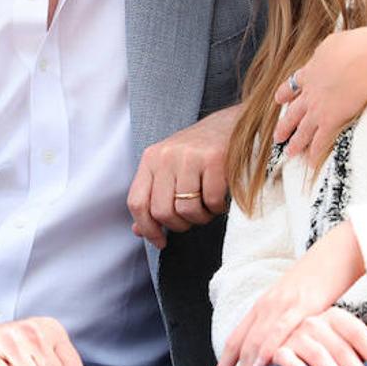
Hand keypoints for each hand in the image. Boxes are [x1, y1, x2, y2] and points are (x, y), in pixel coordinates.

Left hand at [127, 104, 239, 249]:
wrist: (230, 124)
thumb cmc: (198, 152)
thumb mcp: (169, 168)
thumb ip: (153, 196)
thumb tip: (139, 230)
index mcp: (151, 158)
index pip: (137, 202)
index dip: (147, 228)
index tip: (160, 241)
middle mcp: (166, 156)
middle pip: (162, 212)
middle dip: (179, 225)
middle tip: (192, 219)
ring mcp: (190, 156)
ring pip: (187, 210)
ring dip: (200, 218)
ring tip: (207, 209)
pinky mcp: (214, 159)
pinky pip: (211, 201)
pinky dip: (217, 209)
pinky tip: (220, 200)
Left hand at [215, 221, 366, 365]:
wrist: (334, 256)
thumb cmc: (316, 284)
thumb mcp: (292, 305)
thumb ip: (281, 326)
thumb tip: (277, 354)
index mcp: (262, 306)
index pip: (236, 339)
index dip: (225, 363)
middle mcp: (267, 305)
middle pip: (243, 342)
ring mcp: (282, 304)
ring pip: (257, 338)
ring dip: (247, 364)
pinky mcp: (300, 305)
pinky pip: (280, 329)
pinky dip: (268, 348)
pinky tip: (263, 364)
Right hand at [272, 308, 366, 365]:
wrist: (279, 348)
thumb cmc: (321, 350)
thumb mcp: (340, 343)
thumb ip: (359, 344)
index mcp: (334, 318)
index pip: (357, 332)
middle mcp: (315, 323)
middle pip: (341, 347)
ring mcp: (296, 336)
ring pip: (318, 354)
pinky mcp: (278, 351)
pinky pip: (285, 357)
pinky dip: (293, 365)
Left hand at [274, 24, 366, 168]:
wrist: (359, 60)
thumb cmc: (352, 46)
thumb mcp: (335, 41)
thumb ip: (330, 49)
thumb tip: (334, 49)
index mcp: (311, 71)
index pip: (296, 83)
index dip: (286, 92)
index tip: (279, 98)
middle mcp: (311, 92)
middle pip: (294, 111)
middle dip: (285, 124)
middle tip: (277, 134)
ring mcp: (318, 108)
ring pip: (302, 129)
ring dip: (295, 143)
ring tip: (288, 152)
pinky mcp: (330, 120)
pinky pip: (320, 141)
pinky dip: (315, 154)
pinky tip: (310, 164)